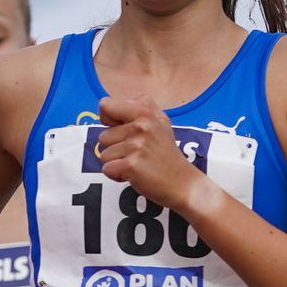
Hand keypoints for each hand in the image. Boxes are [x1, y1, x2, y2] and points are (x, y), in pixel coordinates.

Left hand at [95, 95, 206, 212]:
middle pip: (103, 136)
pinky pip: (107, 169)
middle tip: (138, 153)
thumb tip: (112, 103)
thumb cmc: (167, 154)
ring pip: (103, 154)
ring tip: (137, 163)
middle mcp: (140, 126)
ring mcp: (136, 146)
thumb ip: (141, 107)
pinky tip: (135, 174)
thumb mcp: (160, 122)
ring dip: (116, 163)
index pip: (106, 105)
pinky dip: (117, 176)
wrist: (182, 183)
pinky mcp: (131, 165)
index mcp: (145, 112)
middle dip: (115, 148)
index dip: (108, 120)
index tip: (121, 130)